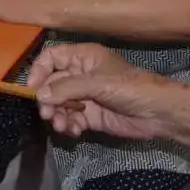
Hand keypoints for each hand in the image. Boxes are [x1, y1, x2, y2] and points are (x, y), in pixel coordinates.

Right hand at [27, 43, 173, 141]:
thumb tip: (39, 95)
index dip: (39, 71)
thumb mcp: (98, 83)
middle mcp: (81, 75)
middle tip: (48, 114)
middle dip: (47, 99)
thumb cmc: (130, 88)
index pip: (52, 57)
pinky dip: (69, 126)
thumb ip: (67, 88)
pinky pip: (71, 119)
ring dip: (57, 115)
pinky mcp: (90, 116)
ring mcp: (85, 96)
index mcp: (83, 57)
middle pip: (52, 84)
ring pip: (59, 104)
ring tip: (62, 125)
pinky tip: (75, 131)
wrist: (158, 113)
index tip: (32, 88)